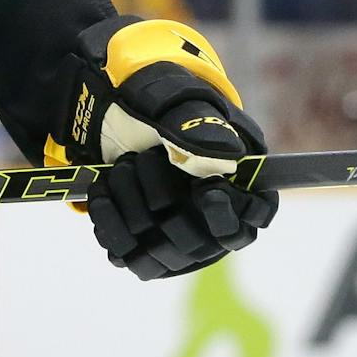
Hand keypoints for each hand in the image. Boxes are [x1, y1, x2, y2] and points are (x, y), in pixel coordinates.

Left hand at [53, 17, 277, 279]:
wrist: (110, 110)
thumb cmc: (155, 102)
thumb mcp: (176, 99)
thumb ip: (199, 125)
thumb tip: (228, 155)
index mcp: (238, 178)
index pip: (254, 216)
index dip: (230, 213)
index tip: (206, 192)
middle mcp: (212, 216)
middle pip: (199, 241)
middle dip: (162, 198)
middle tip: (140, 159)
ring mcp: (178, 237)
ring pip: (163, 254)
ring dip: (132, 210)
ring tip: (118, 169)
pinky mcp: (143, 246)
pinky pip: (130, 256)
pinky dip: (110, 225)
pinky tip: (101, 193)